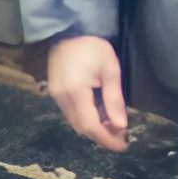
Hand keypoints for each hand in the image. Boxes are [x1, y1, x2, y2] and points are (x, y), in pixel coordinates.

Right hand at [47, 36, 128, 151]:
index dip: (106, 139)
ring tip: (114, 127)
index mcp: (75, 92)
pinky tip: (100, 115)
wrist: (68, 32)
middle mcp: (61, 97)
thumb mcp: (110, 70)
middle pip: (81, 127)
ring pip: (75, 122)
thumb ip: (114, 99)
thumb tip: (121, 125)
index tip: (122, 146)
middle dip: (102, 136)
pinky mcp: (55, 92)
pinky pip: (71, 113)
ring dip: (94, 128)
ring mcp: (55, 96)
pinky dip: (86, 119)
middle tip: (122, 136)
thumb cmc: (93, 48)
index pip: (90, 125)